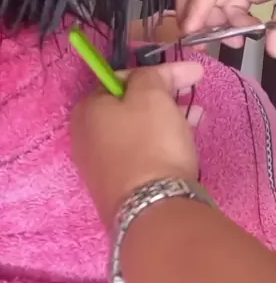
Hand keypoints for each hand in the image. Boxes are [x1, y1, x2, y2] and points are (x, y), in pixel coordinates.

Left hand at [71, 63, 202, 229]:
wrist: (152, 210)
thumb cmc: (149, 143)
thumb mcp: (151, 96)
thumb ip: (149, 75)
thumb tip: (148, 76)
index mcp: (86, 108)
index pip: (122, 78)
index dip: (158, 72)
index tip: (191, 74)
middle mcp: (85, 135)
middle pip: (129, 105)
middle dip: (164, 96)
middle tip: (193, 93)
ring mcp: (99, 164)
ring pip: (137, 130)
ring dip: (168, 118)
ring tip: (198, 117)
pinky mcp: (117, 186)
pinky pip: (140, 152)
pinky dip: (161, 141)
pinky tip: (184, 142)